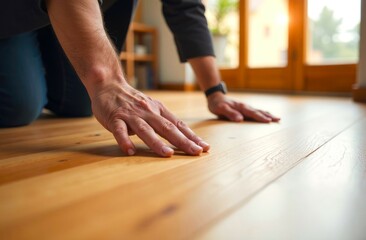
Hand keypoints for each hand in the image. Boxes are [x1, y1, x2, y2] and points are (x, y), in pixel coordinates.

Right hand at [91, 82, 209, 156]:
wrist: (109, 84)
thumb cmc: (132, 101)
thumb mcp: (151, 108)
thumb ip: (163, 121)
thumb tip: (182, 137)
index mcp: (158, 110)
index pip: (178, 125)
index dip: (192, 137)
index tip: (204, 147)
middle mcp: (148, 112)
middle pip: (167, 128)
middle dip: (183, 141)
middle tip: (196, 152)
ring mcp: (131, 115)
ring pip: (146, 130)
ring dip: (157, 143)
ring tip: (168, 154)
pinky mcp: (115, 118)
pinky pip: (120, 130)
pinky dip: (124, 140)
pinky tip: (129, 150)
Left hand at [207, 92, 280, 122]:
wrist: (215, 97)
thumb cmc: (217, 104)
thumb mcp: (220, 109)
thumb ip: (230, 114)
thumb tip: (240, 120)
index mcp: (240, 107)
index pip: (252, 113)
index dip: (260, 117)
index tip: (268, 121)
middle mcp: (245, 106)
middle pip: (259, 111)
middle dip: (268, 116)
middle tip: (278, 120)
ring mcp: (245, 107)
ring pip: (259, 111)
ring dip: (268, 114)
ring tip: (277, 118)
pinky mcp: (244, 109)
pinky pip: (256, 111)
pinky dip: (263, 113)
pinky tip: (267, 116)